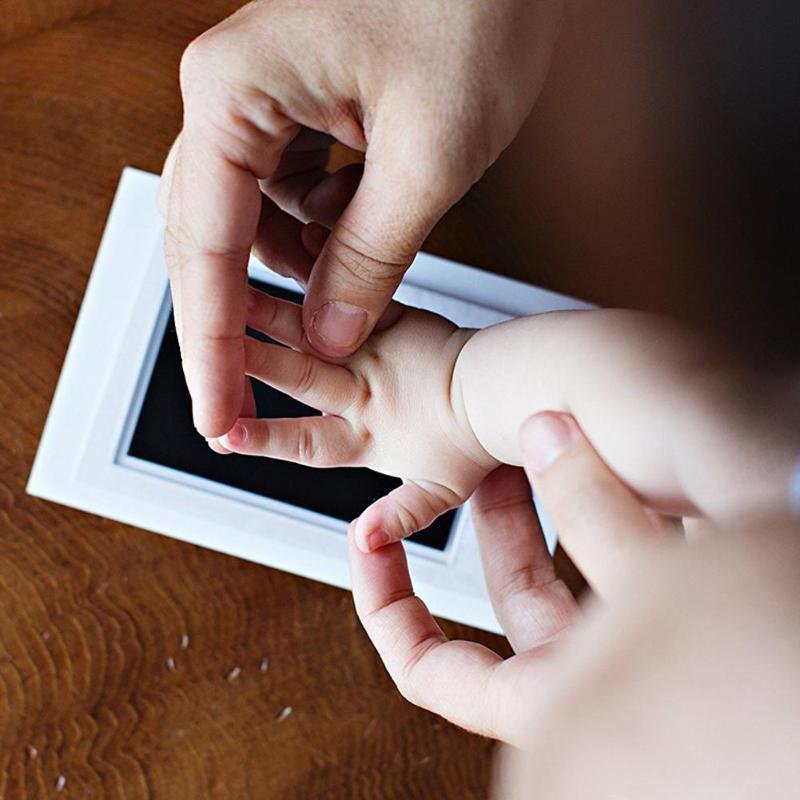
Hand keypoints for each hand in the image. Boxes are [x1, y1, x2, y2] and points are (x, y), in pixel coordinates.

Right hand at [159, 0, 566, 436]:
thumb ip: (370, 258)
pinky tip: (362, 231)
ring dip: (295, 268)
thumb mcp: (429, 157)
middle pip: (208, 237)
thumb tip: (331, 334)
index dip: (211, 347)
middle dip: (236, 319)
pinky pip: (291, 192)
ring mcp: (264, 97)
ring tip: (346, 290)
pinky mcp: (302, 106)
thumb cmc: (478, 7)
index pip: (205, 248)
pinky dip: (322, 232)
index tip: (216, 415)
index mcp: (235, 91)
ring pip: (253, 219)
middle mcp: (233, 92)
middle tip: (245, 398)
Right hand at [217, 288, 498, 550]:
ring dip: (266, 311)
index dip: (264, 437)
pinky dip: (323, 266)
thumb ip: (401, 513)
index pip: (305, 440)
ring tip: (228, 291)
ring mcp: (373, 349)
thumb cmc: (475, 437)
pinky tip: (298, 239)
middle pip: (295, 374)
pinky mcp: (391, 316)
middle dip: (246, 359)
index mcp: (367, 434)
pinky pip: (355, 288)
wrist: (504, 390)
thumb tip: (364, 541)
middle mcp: (362, 389)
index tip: (222, 433)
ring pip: (310, 328)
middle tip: (203, 342)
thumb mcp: (441, 493)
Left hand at [348, 411, 676, 743]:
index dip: (384, 602)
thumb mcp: (652, 589)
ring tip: (549, 440)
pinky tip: (625, 467)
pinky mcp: (683, 621)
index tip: (368, 539)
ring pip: (572, 572)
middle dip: (492, 513)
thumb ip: (593, 513)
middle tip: (478, 454)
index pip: (426, 669)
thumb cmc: (754, 688)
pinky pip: (631, 564)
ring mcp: (634, 653)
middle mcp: (584, 684)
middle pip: (507, 593)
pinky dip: (621, 515)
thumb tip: (547, 438)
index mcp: (550, 705)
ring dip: (559, 504)